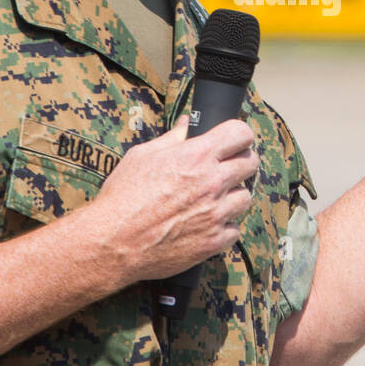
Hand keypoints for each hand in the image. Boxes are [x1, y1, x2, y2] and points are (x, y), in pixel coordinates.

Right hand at [84, 116, 259, 283]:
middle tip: (226, 170)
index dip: (239, 136)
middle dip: (240, 163)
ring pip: (246, 198)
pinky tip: (206, 225)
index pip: (241, 133)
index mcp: (196, 155)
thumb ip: (171, 139)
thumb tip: (185, 124)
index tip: (234, 142)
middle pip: (251, 163)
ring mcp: (216, 213)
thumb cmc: (122, 197)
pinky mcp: (214, 241)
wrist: (113, 241)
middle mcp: (212, 182)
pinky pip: (235, 230)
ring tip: (212, 201)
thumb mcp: (142, 156)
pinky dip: (224, 227)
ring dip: (232, 197)